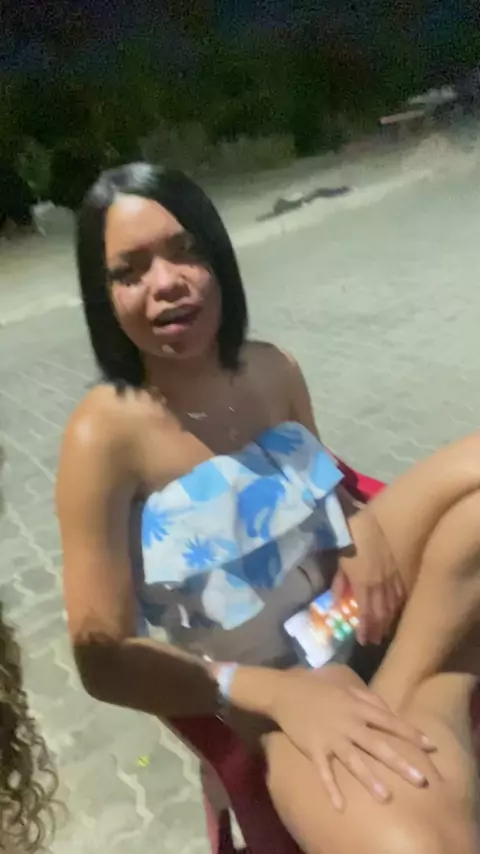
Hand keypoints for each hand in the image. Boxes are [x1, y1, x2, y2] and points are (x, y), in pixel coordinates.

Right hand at [270, 666, 434, 810]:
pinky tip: (340, 806)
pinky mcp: (314, 748)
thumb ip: (368, 697)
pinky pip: (324, 771)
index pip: (389, 721)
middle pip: (377, 745)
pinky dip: (331, 788)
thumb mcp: (345, 686)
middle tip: (420, 780)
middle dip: (399, 762)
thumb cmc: (318, 687)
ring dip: (369, 779)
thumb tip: (389, 711)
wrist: (284, 691)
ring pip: (353, 760)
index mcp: (357, 707)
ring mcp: (331, 737)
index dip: (410, 733)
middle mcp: (348, 723)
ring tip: (386, 797)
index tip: (430, 746)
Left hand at [334, 506, 405, 644]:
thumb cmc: (348, 539)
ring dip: (389, 620)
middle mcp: (380, 585)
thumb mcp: (339, 563)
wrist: (369, 523)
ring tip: (385, 632)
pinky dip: (399, 603)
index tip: (363, 641)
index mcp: (364, 584)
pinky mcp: (400, 568)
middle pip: (381, 612)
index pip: (366, 613)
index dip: (365, 628)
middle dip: (377, 628)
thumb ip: (340, 584)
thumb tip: (336, 603)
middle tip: (374, 641)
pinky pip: (402, 591)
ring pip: (393, 604)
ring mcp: (393, 577)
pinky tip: (397, 610)